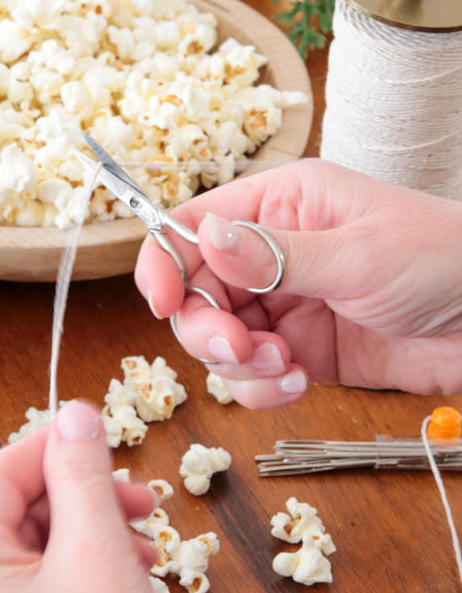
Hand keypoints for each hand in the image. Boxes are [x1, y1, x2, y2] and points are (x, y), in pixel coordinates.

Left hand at [0, 401, 172, 592]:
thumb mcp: (97, 552)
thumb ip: (83, 472)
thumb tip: (77, 413)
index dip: (54, 446)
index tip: (102, 436)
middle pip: (19, 515)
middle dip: (85, 502)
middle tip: (139, 502)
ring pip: (34, 555)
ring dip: (94, 541)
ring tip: (145, 554)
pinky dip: (84, 580)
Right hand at [135, 159, 461, 408]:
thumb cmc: (442, 260)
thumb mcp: (359, 255)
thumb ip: (276, 255)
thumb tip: (204, 236)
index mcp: (281, 205)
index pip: (195, 226)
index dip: (165, 261)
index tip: (159, 302)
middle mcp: (273, 253)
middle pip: (196, 291)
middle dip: (206, 326)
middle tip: (241, 348)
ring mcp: (285, 303)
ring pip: (218, 339)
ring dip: (239, 364)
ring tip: (288, 366)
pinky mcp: (301, 349)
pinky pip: (253, 374)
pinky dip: (263, 387)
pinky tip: (300, 381)